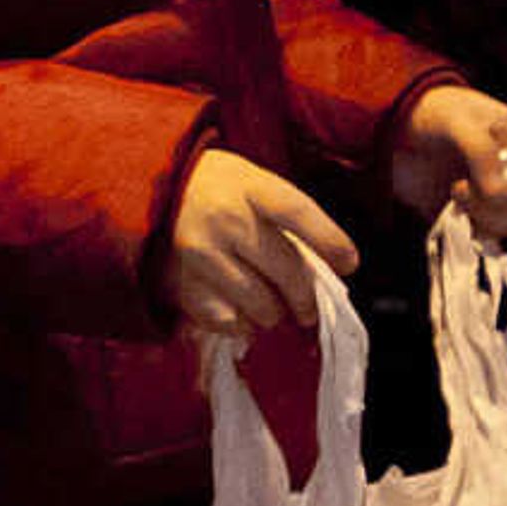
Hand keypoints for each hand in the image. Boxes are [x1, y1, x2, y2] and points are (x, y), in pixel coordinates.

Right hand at [171, 150, 358, 339]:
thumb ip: (289, 216)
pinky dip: (242, 323)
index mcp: (249, 186)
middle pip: (287, 270)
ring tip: (273, 307)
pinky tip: (241, 310)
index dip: (330, 241)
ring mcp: (202, 253)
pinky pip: (229, 321)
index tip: (350, 264)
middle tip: (309, 308)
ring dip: (275, 313)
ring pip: (262, 305)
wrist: (157, 189)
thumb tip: (335, 265)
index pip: (299, 213)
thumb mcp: (254, 182)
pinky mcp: (184, 283)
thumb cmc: (220, 188)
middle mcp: (226, 218)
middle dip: (306, 298)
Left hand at [389, 84, 506, 237]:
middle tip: (473, 182)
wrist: (392, 133)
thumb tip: (500, 193)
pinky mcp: (475, 220)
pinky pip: (489, 242)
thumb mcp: (460, 122)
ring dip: (483, 214)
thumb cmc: (433, 113)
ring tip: (456, 190)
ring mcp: (498, 199)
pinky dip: (472, 231)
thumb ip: (482, 155)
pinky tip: (454, 211)